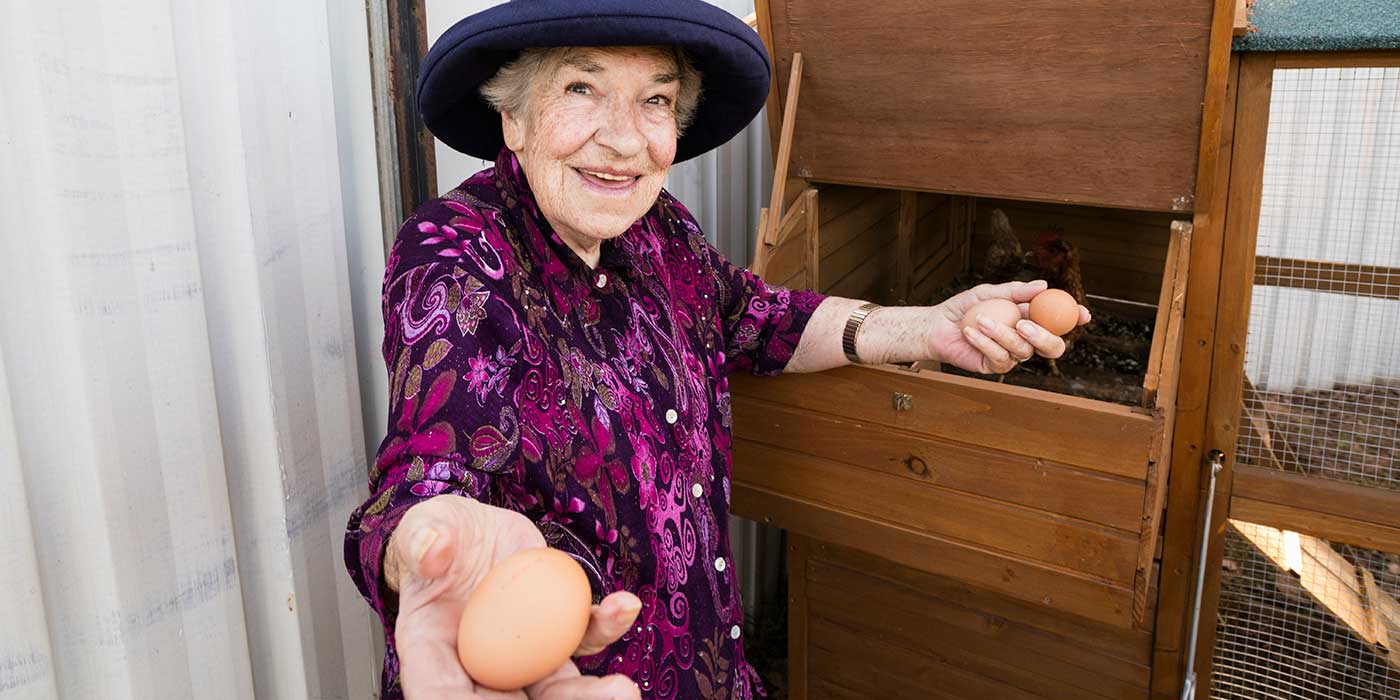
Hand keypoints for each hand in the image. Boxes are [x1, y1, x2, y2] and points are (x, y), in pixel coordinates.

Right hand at [388, 494, 641, 699]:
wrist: (473, 532)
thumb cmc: (439, 537)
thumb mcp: (424, 526)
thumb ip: (421, 537)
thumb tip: (431, 551)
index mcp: (431, 653)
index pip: (442, 694)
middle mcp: (479, 666)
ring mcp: (522, 655)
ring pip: (556, 689)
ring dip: (591, 695)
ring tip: (622, 689)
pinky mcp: (554, 632)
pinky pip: (583, 638)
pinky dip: (607, 627)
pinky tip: (624, 607)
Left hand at [926, 280, 1089, 373]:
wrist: (937, 325)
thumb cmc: (964, 308)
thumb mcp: (989, 293)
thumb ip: (1015, 291)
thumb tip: (1043, 286)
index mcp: (1030, 319)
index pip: (1060, 321)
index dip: (1074, 318)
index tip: (1082, 314)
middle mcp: (1026, 339)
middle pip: (1052, 346)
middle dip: (1043, 336)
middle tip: (1023, 324)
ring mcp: (1012, 355)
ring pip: (1022, 350)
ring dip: (1001, 333)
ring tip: (979, 319)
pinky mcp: (995, 367)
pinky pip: (999, 358)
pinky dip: (984, 342)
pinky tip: (970, 331)